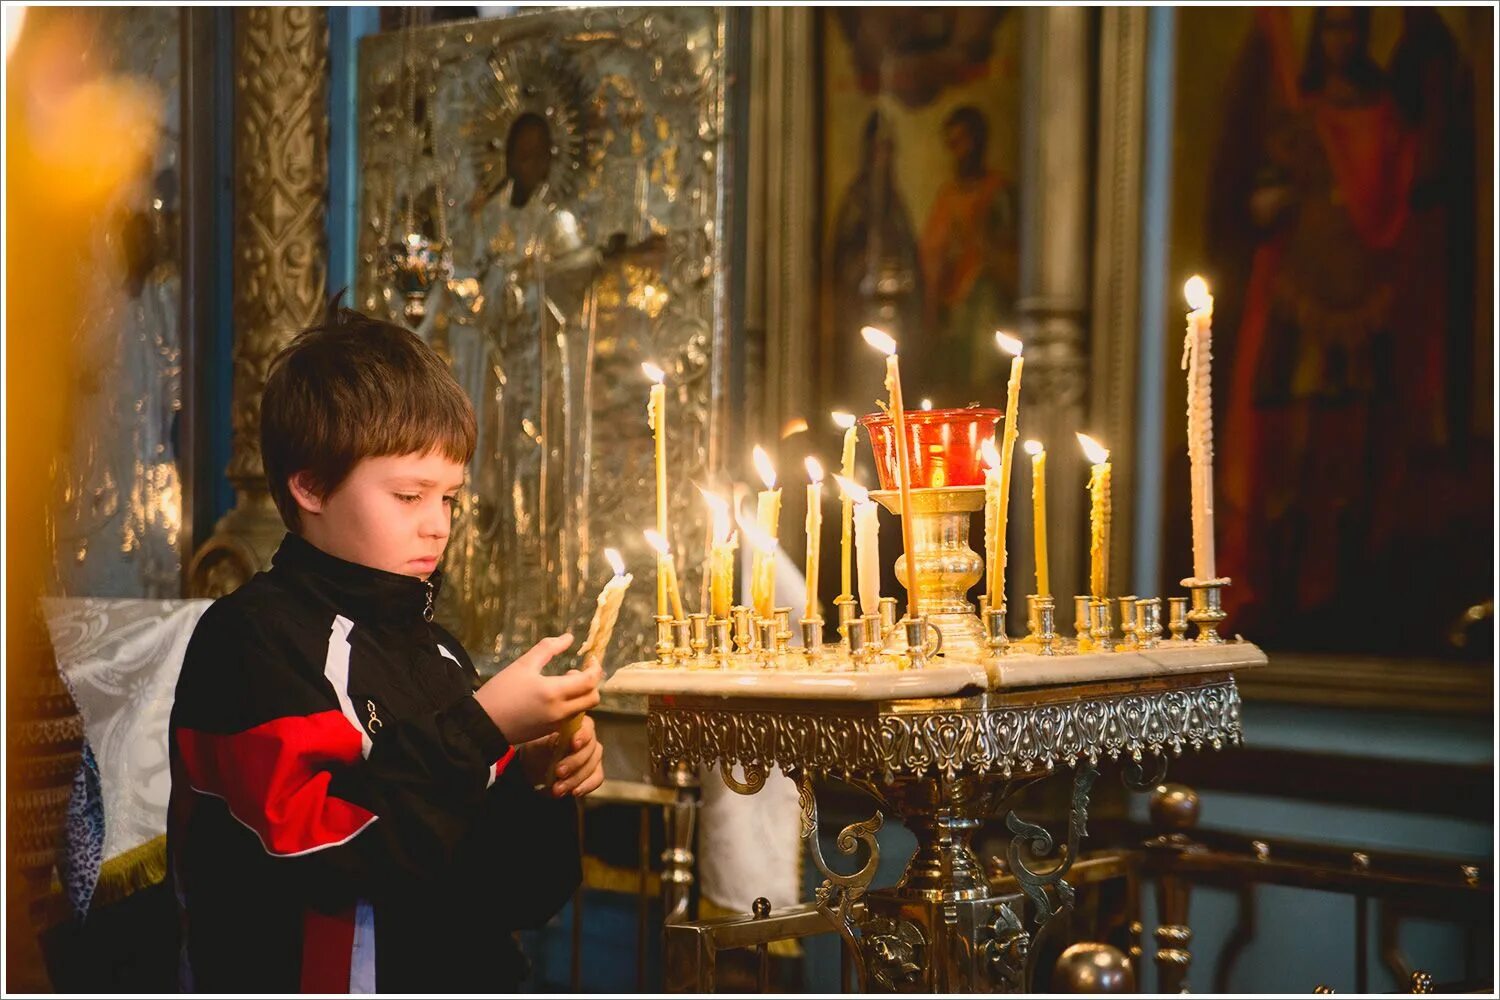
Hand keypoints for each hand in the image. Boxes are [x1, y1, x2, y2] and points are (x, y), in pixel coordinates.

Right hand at [473, 634, 600, 744]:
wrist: (482, 724)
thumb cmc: (501, 691)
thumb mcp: (523, 664)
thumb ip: (548, 648)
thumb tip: (569, 638)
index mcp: (554, 693)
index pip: (590, 681)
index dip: (595, 668)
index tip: (591, 658)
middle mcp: (560, 711)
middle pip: (593, 698)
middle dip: (591, 683)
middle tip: (575, 671)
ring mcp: (556, 724)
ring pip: (583, 708)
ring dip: (581, 694)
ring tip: (561, 681)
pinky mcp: (549, 731)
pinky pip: (571, 717)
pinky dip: (571, 705)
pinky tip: (553, 695)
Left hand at [520, 714, 604, 797]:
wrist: (534, 768)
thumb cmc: (537, 750)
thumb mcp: (538, 743)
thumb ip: (548, 740)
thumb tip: (556, 740)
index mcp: (576, 725)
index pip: (586, 727)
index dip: (582, 735)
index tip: (574, 744)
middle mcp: (589, 738)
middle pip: (590, 749)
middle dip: (574, 763)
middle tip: (558, 772)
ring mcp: (593, 756)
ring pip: (592, 766)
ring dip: (575, 779)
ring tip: (557, 788)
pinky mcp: (594, 772)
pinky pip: (596, 779)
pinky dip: (586, 786)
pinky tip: (574, 792)